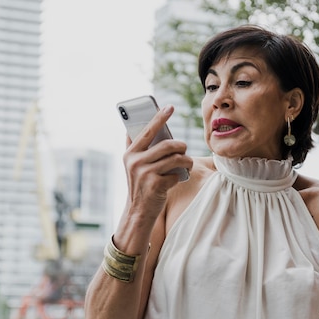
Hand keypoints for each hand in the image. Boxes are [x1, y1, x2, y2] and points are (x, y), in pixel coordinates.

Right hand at [123, 104, 191, 218]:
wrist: (138, 211)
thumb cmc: (142, 185)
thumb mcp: (135, 165)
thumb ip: (140, 149)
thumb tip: (149, 128)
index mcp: (130, 153)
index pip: (146, 130)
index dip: (158, 117)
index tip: (169, 107)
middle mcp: (135, 161)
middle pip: (167, 145)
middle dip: (181, 146)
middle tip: (185, 149)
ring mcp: (145, 173)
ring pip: (175, 158)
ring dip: (186, 161)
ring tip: (188, 163)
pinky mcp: (155, 184)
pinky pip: (176, 174)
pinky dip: (180, 176)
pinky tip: (178, 178)